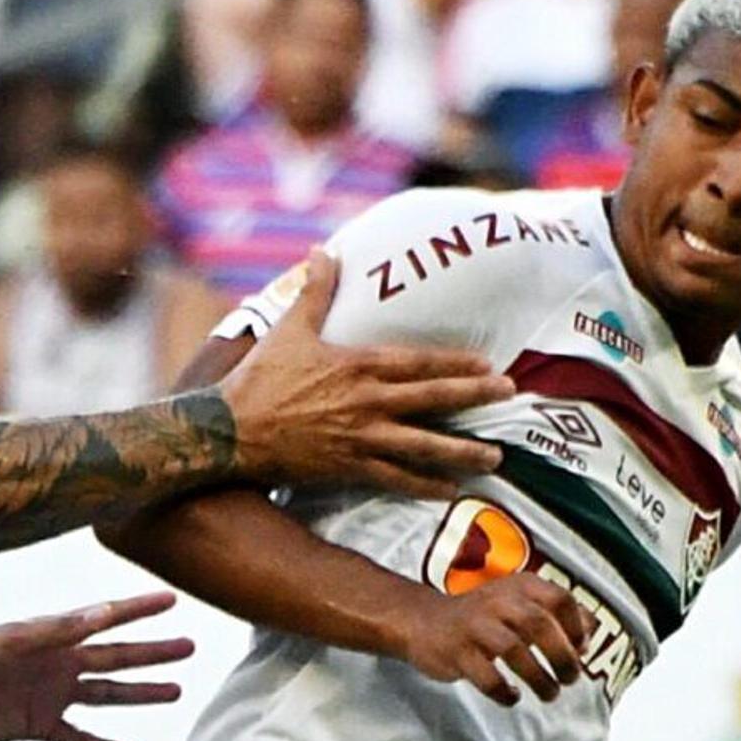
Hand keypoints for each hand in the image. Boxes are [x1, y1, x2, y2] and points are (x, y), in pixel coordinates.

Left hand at [0, 591, 195, 740]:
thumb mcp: (14, 641)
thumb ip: (59, 629)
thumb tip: (103, 613)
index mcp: (53, 636)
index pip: (105, 618)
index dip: (138, 609)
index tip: (171, 600)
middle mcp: (57, 662)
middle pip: (116, 657)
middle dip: (153, 653)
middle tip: (189, 647)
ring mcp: (50, 695)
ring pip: (106, 696)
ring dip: (139, 695)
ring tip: (174, 692)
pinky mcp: (38, 726)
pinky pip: (80, 738)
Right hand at [214, 254, 507, 495]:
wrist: (229, 430)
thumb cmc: (258, 379)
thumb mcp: (289, 328)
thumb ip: (315, 290)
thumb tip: (323, 250)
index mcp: (358, 365)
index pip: (421, 362)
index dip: (458, 363)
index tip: (489, 365)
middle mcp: (367, 402)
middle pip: (434, 399)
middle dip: (475, 397)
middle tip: (511, 396)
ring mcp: (361, 437)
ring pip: (424, 445)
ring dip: (462, 452)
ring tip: (494, 458)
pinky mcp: (348, 467)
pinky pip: (396, 478)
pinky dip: (425, 484)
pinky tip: (451, 489)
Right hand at [390, 574, 602, 703]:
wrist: (425, 622)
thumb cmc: (484, 618)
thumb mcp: (520, 604)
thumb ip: (556, 615)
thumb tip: (588, 638)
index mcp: (519, 586)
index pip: (560, 599)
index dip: (577, 627)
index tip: (581, 650)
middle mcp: (498, 600)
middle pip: (539, 624)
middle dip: (561, 656)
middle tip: (570, 679)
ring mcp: (475, 626)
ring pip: (513, 650)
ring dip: (538, 678)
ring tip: (549, 694)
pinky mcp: (456, 651)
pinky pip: (486, 676)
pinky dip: (504, 691)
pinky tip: (513, 698)